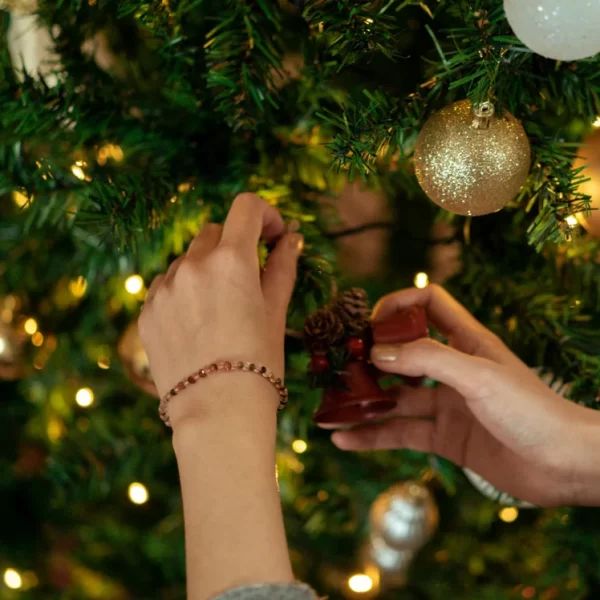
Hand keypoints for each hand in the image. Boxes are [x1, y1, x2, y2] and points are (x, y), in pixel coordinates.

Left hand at [139, 194, 302, 427]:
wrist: (217, 412)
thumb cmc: (259, 363)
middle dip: (235, 245)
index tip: (272, 236)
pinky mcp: (147, 311)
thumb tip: (292, 238)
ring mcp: (164, 288)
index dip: (264, 215)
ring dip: (206, 268)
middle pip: (215, 232)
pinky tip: (197, 323)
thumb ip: (282, 267)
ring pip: (187, 259)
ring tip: (220, 308)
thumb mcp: (275, 312)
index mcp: (231, 260)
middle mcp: (192, 265)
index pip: (246, 207)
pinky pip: (166, 285)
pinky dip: (183, 291)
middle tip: (248, 277)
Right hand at [331, 284, 599, 506]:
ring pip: (396, 398)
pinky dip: (373, 437)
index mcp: (466, 341)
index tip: (371, 324)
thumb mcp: (477, 375)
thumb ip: (427, 359)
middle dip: (370, 359)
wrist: (564, 466)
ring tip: (330, 411)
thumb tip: (377, 352)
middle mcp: (453, 369)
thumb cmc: (531, 409)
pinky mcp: (444, 438)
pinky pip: (401, 433)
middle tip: (338, 369)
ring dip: (364, 403)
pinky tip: (345, 441)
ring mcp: (447, 404)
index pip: (428, 303)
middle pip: (402, 353)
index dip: (399, 304)